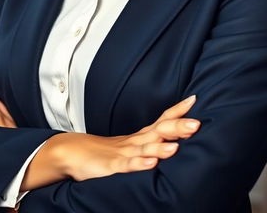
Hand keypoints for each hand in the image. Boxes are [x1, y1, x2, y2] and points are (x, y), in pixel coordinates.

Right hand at [57, 94, 200, 181]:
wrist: (71, 153)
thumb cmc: (104, 152)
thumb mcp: (131, 148)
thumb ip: (150, 144)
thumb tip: (173, 141)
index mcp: (140, 137)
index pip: (162, 120)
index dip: (177, 111)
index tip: (194, 98)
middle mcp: (134, 142)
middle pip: (158, 131)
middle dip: (177, 127)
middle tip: (196, 122)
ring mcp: (123, 153)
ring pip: (145, 149)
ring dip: (161, 147)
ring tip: (177, 145)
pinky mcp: (111, 167)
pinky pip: (126, 166)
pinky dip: (138, 164)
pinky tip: (150, 164)